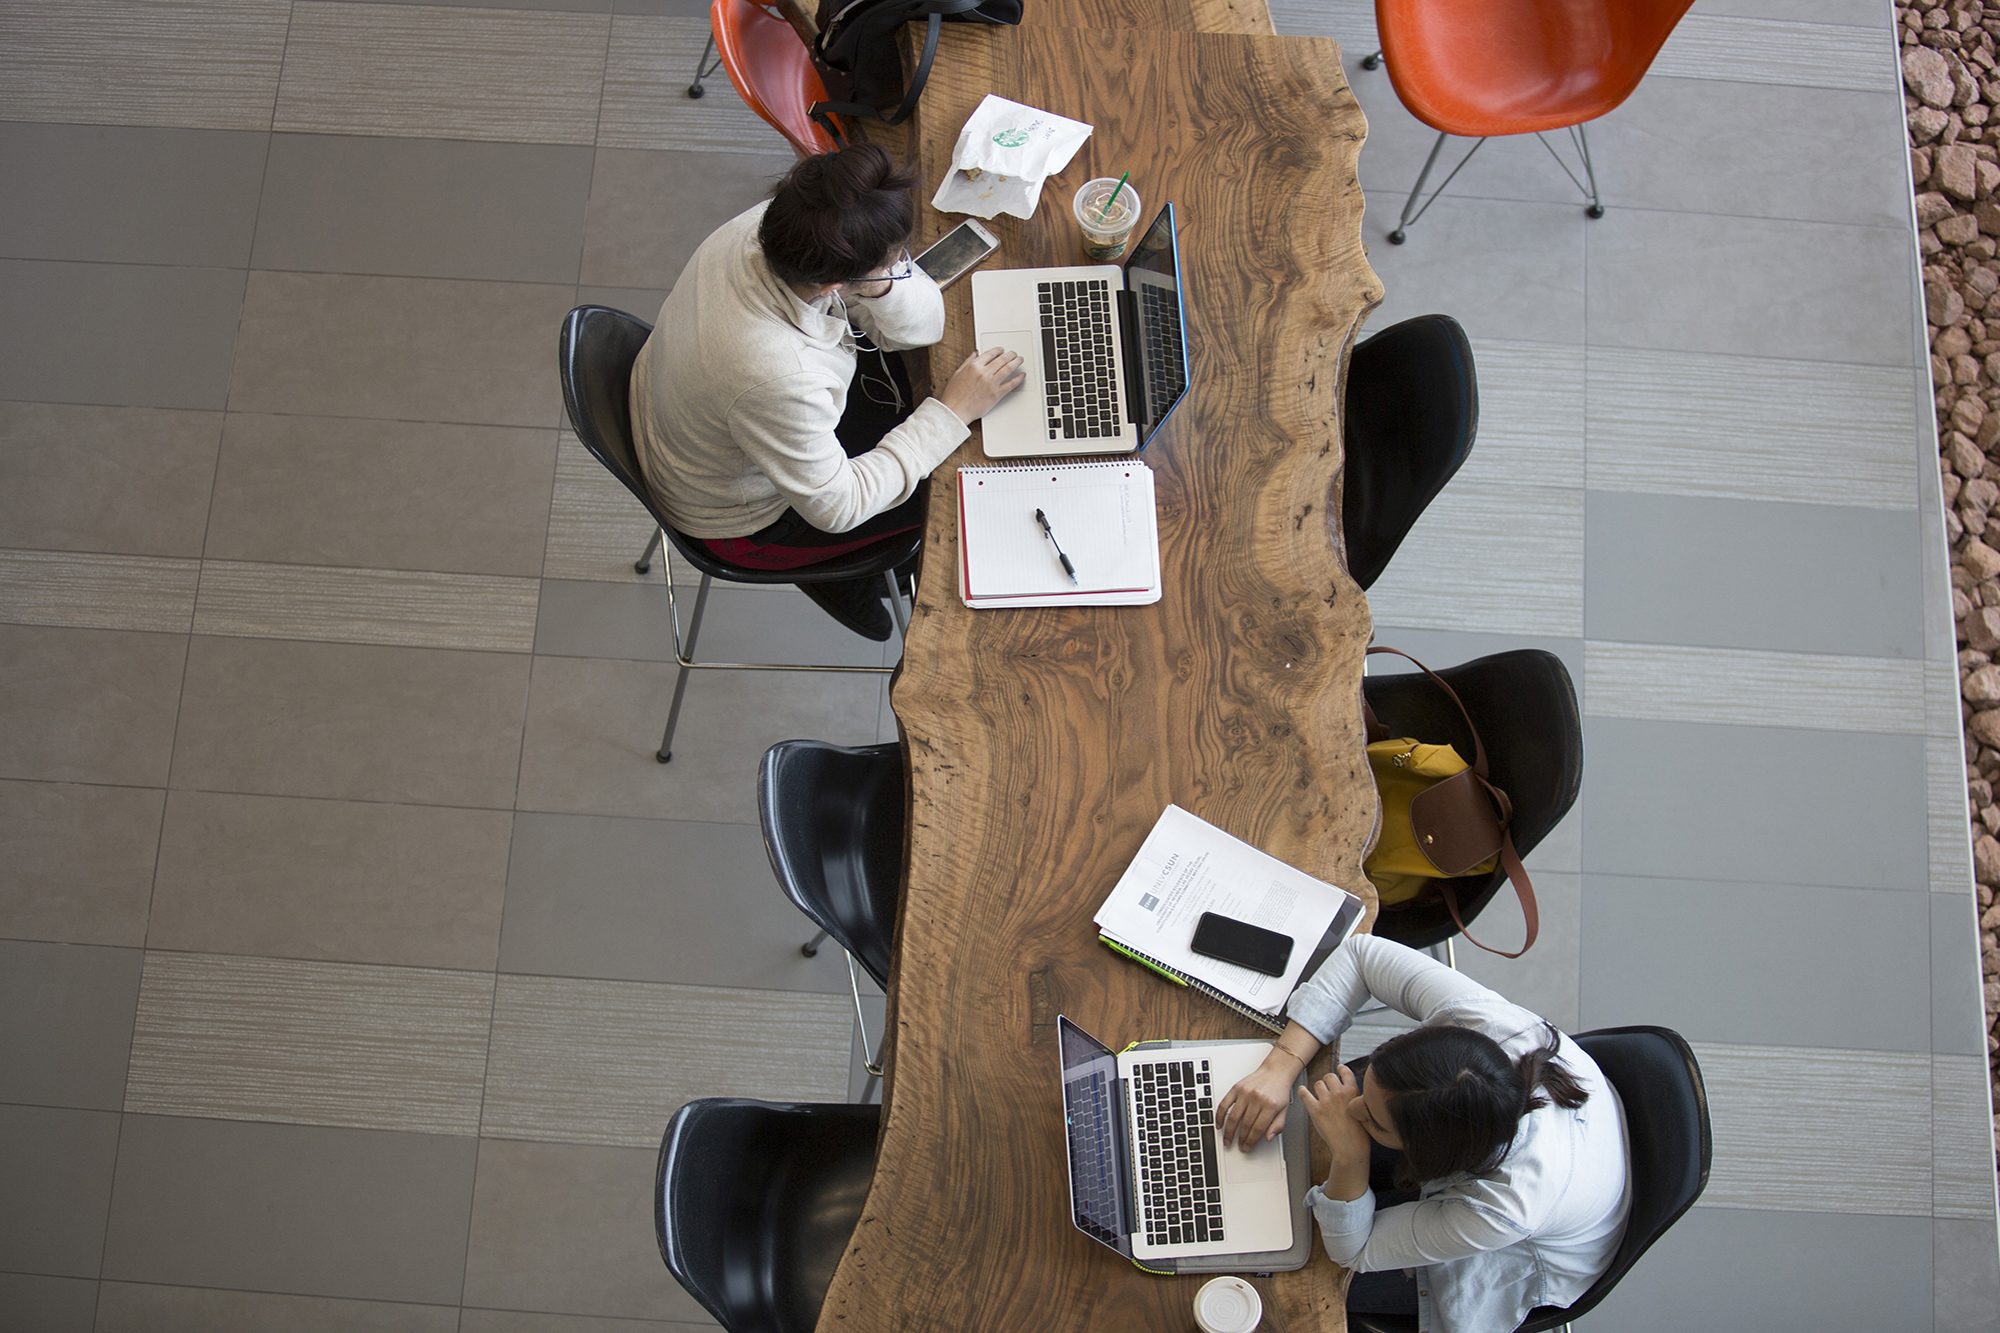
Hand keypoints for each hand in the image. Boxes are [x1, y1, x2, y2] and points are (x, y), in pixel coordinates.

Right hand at [938, 346, 1026, 422]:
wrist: (955, 411)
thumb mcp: (957, 374)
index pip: (990, 353)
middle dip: (1010, 355)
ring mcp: (991, 383)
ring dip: (1016, 362)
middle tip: (1014, 354)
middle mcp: (984, 373)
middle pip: (1002, 359)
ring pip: (1008, 368)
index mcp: (974, 366)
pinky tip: (1022, 375)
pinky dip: (1018, 378)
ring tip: (1020, 360)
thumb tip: (974, 354)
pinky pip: (1011, 384)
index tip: (1002, 350)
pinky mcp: (996, 394)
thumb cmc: (954, 395)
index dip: (998, 350)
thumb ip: (967, 362)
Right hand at [1215, 1052, 1301, 1149]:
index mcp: (1270, 1105)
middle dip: (1241, 1139)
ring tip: (1227, 1139)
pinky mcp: (1237, 1088)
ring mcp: (1245, 1093)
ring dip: (1229, 1131)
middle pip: (1245, 1124)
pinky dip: (1220, 1115)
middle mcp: (1257, 1098)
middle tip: (1239, 1146)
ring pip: (1233, 1117)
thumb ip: (1278, 1126)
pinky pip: (1225, 1104)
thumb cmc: (1279, 1090)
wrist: (1275, 1071)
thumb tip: (1268, 1138)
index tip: (1247, 1147)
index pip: (1258, 1129)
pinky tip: (1220, 1124)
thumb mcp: (1284, 1110)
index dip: (1251, 1141)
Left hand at [1298, 1066, 1373, 1200]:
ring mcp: (1326, 1101)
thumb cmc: (1358, 1133)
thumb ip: (1355, 1097)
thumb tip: (1348, 1090)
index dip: (1341, 1069)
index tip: (1339, 1069)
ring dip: (1319, 1088)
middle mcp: (1339, 1093)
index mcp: (1353, 1091)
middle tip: (1328, 1088)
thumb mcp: (1362, 1109)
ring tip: (1319, 1095)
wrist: (1351, 1146)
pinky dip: (1302, 1092)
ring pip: (1318, 1084)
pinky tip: (1303, 1091)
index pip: (1345, 1072)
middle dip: (1329, 1081)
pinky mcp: (1315, 1109)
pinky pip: (1304, 1094)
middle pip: (1329, 1076)